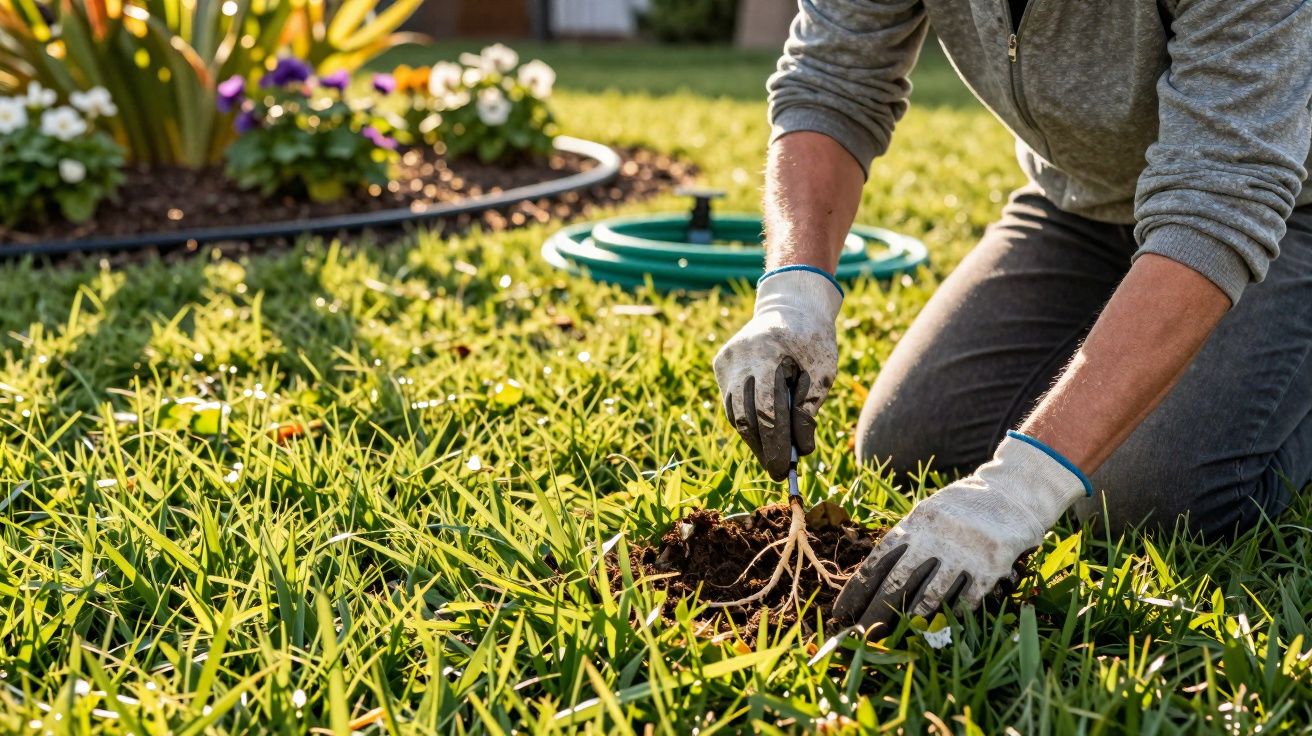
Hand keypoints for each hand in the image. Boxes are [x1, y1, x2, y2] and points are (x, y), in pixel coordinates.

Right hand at [713, 268, 842, 479]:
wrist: (791, 303)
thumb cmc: (812, 338)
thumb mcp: (823, 369)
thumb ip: (810, 408)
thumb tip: (803, 449)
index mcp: (766, 353)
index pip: (766, 410)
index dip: (776, 444)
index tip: (785, 469)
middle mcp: (738, 357)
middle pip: (745, 416)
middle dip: (763, 448)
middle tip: (778, 471)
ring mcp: (726, 360)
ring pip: (734, 412)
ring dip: (753, 438)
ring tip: (772, 456)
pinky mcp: (720, 363)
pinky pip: (731, 401)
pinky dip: (746, 420)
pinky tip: (762, 433)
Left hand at [832, 432, 1091, 635]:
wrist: (1013, 492)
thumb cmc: (962, 507)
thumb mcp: (928, 513)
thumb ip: (907, 540)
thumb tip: (873, 576)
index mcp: (916, 524)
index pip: (878, 561)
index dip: (858, 589)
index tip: (842, 612)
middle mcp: (936, 539)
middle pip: (898, 582)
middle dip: (875, 612)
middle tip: (859, 634)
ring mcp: (964, 553)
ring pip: (930, 595)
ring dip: (908, 619)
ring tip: (891, 636)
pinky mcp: (991, 566)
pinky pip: (965, 598)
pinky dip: (949, 615)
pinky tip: (934, 628)